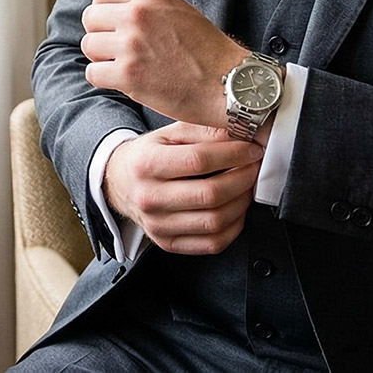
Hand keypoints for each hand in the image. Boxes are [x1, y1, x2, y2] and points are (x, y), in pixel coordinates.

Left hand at [80, 0, 245, 127]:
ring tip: (126, 65)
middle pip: (90, 18)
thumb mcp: (177, 9)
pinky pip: (93, 73)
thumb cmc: (206, 49)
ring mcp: (131, 44)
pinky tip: (126, 82)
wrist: (228, 84)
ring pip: (89, 45)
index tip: (117, 26)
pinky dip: (105, 80)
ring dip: (103, 58)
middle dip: (101, 34)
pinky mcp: (128, 75)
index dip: (106, 11)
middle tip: (121, 50)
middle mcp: (138, 13)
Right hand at [104, 120, 261, 254]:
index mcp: (147, 164)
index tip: (251, 149)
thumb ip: (202, 130)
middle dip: (242, 178)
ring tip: (246, 186)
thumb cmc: (147, 156)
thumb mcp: (168, 134)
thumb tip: (238, 132)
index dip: (233, 154)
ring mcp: (158, 225)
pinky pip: (212, 243)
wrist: (118, 183)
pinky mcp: (168, 243)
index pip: (199, 160)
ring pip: (214, 221)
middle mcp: (149, 197)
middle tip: (254, 167)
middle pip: (210, 194)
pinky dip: (233, 227)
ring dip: (241, 203)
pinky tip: (236, 210)